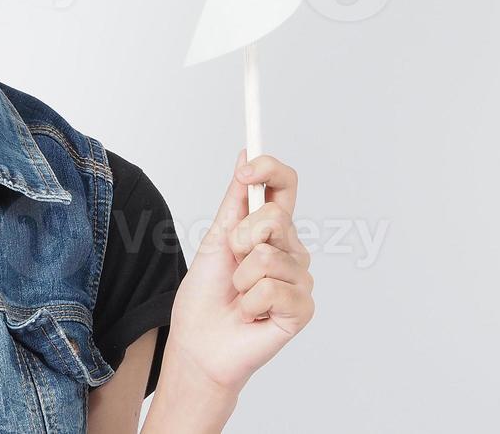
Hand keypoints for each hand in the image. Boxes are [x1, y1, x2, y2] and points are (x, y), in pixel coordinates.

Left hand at [162, 151, 314, 396]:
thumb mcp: (216, 239)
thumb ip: (235, 199)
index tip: (246, 168)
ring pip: (268, 257)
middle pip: (276, 218)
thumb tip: (246, 154)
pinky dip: (250, 304)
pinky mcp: (301, 308)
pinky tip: (251, 315)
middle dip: (240, 239)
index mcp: (272, 231)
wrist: (198, 344)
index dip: (270, 169)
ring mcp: (299, 280)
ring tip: (239, 296)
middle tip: (232, 264)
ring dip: (241, 279)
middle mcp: (291, 251)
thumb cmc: (206, 297)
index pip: (285, 186)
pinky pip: (272, 290)